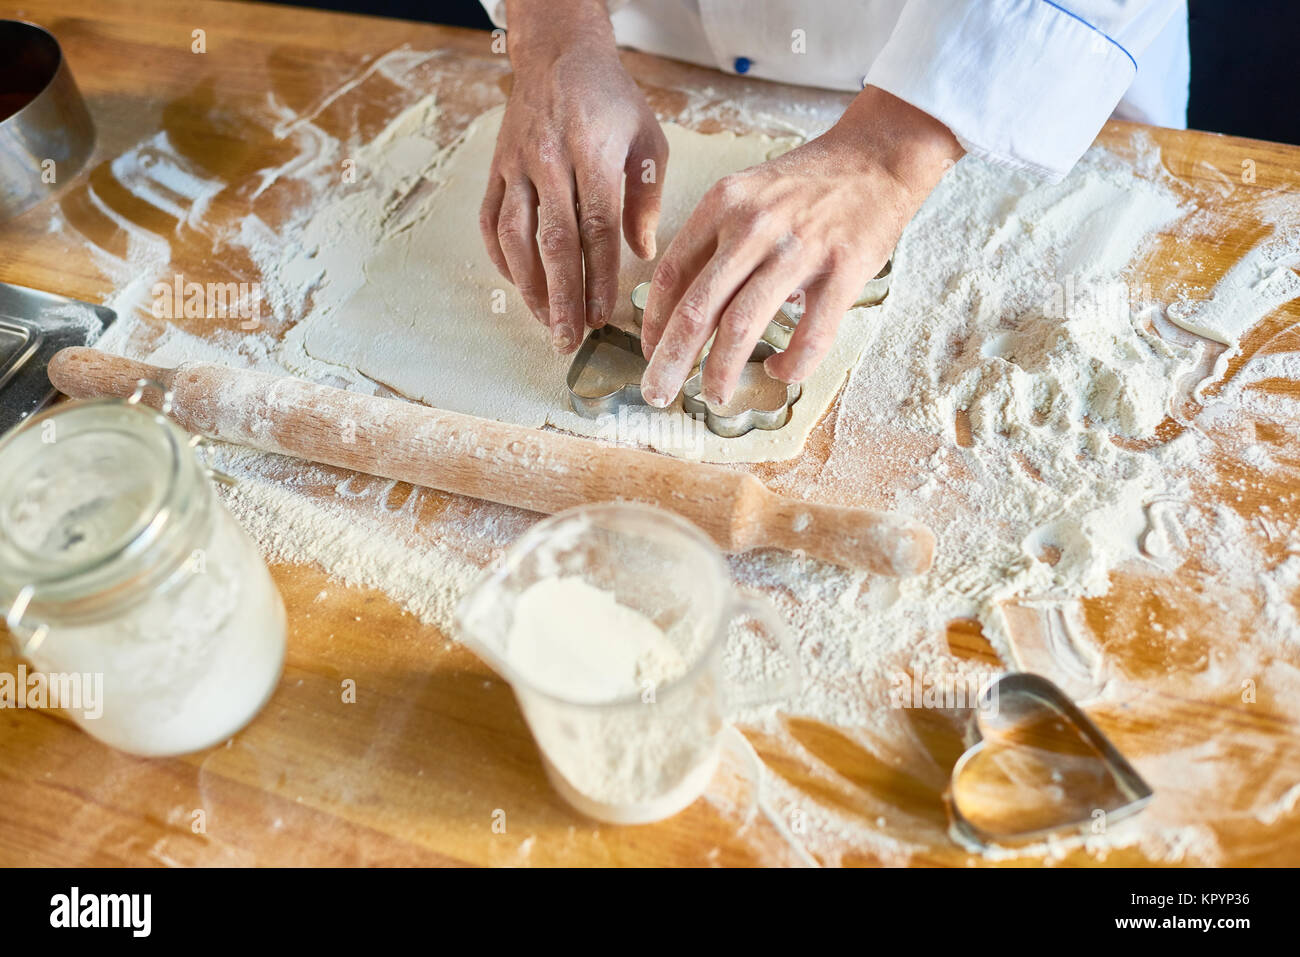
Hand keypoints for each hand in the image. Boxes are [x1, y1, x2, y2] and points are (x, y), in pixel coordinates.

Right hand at [479, 0, 668, 353]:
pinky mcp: (496, 168)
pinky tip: (519, 285)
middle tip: (569, 339)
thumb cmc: (611, 101)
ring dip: (528, 285)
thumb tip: (642, 254)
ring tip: (545, 322)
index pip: (596, 228)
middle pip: (554, 241)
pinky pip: (490, 220)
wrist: (559, 54)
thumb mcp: (648, 140)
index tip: (603, 316)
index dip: (598, 277)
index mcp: (594, 153)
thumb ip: (647, 200)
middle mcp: (551, 160)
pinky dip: (501, 258)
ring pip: (515, 236)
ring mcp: (517, 165)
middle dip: (562, 297)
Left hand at [639, 86, 962, 407]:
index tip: (649, 353)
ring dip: (721, 370)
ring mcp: (798, 249)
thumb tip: (681, 302)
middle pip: (697, 308)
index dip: (654, 322)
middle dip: (671, 361)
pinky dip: (790, 364)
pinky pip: (809, 336)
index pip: (671, 273)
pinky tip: (778, 370)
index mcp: (722, 204)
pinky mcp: (842, 271)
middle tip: (657, 394)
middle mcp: (753, 226)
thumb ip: (714, 241)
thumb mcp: (746, 194)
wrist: (877, 156)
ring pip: (742, 325)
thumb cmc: (806, 184)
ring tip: (713, 395)